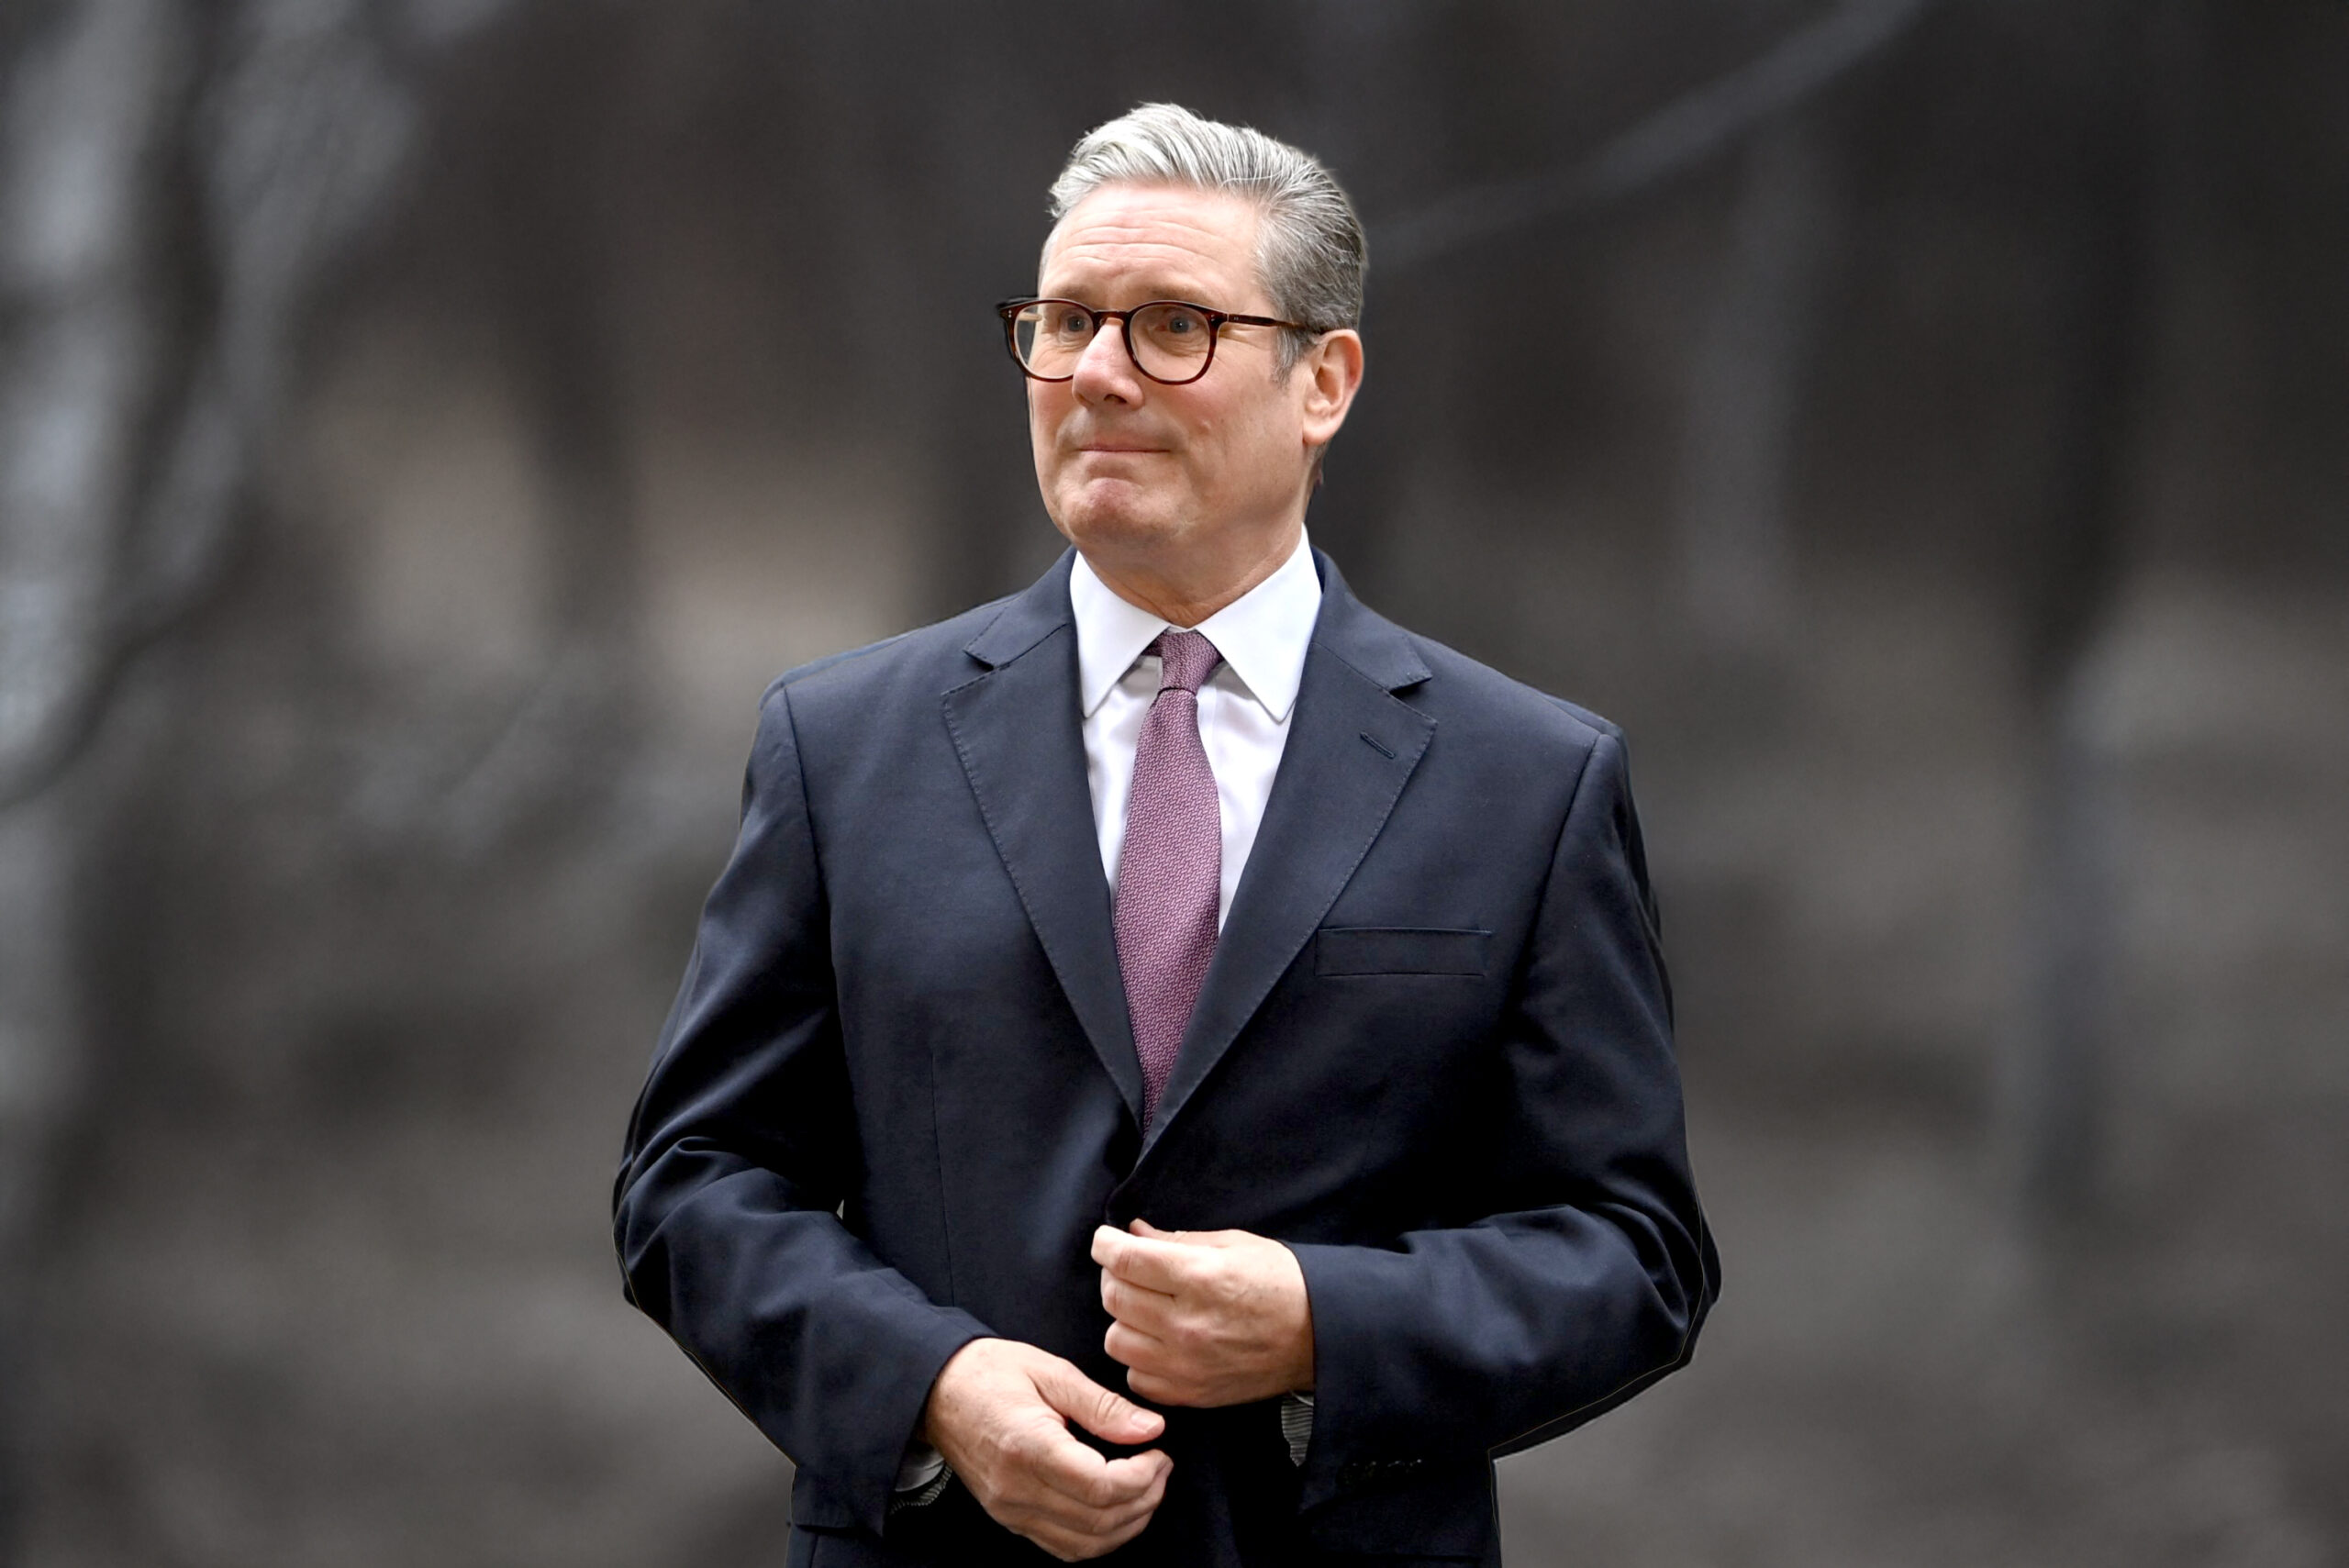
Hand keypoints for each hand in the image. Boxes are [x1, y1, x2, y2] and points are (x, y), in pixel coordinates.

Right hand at [918, 1337, 1171, 1560]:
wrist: (937, 1391)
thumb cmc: (991, 1372)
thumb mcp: (1051, 1371)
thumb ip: (1103, 1405)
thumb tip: (1151, 1429)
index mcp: (1028, 1447)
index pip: (1101, 1486)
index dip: (1143, 1476)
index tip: (1159, 1452)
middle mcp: (1017, 1489)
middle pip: (1099, 1520)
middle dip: (1145, 1498)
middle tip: (1161, 1466)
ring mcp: (1011, 1510)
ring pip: (1085, 1544)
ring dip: (1127, 1523)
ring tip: (1146, 1487)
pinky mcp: (1009, 1518)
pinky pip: (1064, 1546)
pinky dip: (1099, 1537)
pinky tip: (1115, 1508)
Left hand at [1092, 1219, 1314, 1406]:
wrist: (1319, 1336)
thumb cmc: (1280, 1282)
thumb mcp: (1233, 1244)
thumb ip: (1177, 1240)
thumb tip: (1133, 1233)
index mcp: (1199, 1277)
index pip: (1125, 1260)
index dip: (1106, 1244)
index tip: (1107, 1241)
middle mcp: (1186, 1324)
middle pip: (1114, 1297)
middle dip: (1115, 1276)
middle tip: (1131, 1269)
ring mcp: (1186, 1364)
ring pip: (1116, 1339)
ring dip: (1124, 1319)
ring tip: (1147, 1308)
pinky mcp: (1190, 1393)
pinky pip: (1136, 1376)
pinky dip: (1140, 1357)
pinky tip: (1160, 1342)